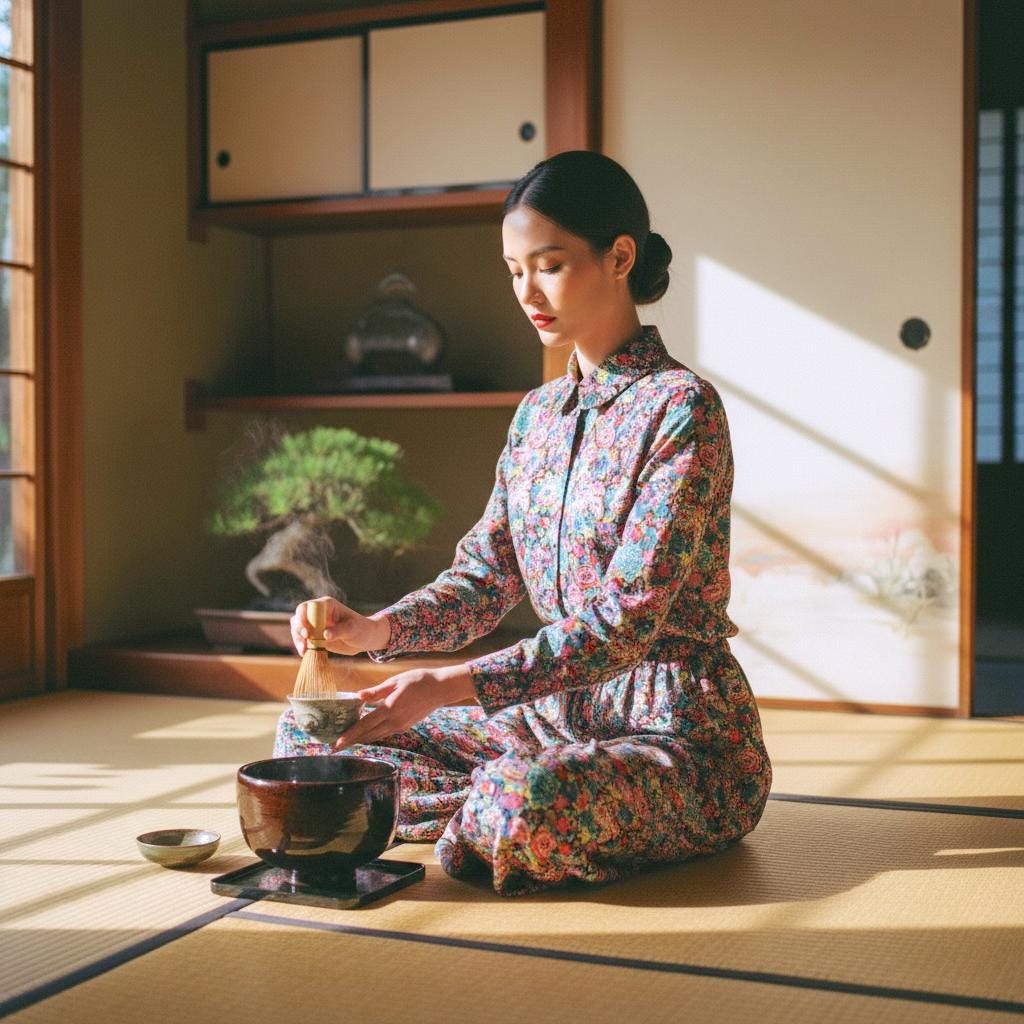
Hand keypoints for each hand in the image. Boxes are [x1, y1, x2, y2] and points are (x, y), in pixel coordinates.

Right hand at [290, 596, 389, 656]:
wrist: (366, 639)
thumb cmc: (362, 629)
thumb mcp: (353, 629)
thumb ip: (339, 631)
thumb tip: (325, 635)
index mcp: (326, 605)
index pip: (307, 607)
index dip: (303, 618)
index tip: (307, 632)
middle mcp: (318, 613)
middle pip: (299, 618)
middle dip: (298, 631)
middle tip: (305, 643)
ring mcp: (316, 625)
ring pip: (298, 629)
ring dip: (298, 640)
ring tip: (304, 650)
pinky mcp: (316, 636)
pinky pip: (303, 640)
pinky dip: (302, 646)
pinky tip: (305, 653)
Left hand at [333, 664, 475, 749]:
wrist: (441, 689)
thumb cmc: (418, 680)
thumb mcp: (395, 681)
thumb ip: (376, 691)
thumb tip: (358, 696)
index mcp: (390, 709)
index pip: (364, 725)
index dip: (349, 736)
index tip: (335, 745)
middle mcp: (395, 722)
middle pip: (368, 736)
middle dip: (351, 742)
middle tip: (334, 748)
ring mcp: (401, 726)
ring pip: (376, 736)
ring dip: (361, 740)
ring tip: (347, 742)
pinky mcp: (405, 726)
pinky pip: (385, 733)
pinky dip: (373, 735)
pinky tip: (366, 733)